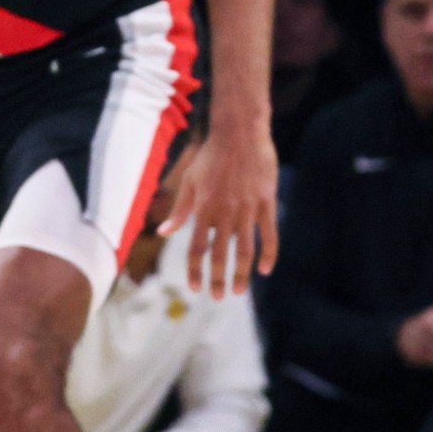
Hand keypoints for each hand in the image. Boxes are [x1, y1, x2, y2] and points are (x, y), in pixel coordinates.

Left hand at [157, 125, 280, 296]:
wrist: (239, 134)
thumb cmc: (210, 157)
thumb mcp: (188, 181)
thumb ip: (179, 210)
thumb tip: (163, 233)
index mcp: (202, 209)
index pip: (195, 248)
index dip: (194, 270)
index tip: (194, 288)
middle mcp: (224, 213)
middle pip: (220, 254)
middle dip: (219, 279)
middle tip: (219, 297)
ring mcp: (247, 209)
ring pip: (245, 249)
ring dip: (242, 273)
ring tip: (240, 291)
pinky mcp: (266, 203)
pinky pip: (269, 234)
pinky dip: (269, 253)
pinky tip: (265, 270)